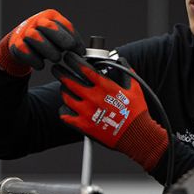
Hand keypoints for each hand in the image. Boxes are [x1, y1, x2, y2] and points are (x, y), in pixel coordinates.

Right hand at [0, 9, 84, 76]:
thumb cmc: (45, 40)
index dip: (74, 38)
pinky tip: (41, 65)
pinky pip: (24, 50)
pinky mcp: (16, 44)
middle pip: (48, 26)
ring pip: (35, 36)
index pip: (65, 25)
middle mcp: (37, 21)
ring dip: (47, 49)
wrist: (20, 42)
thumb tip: (83, 53)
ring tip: (56, 59)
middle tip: (69, 48)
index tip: (80, 51)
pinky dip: (34, 59)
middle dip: (61, 38)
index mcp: (50, 16)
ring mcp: (25, 32)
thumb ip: (70, 41)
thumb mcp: (58, 37)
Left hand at [52, 52, 167, 170]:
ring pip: (66, 97)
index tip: (68, 57)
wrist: (136, 135)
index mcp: (104, 87)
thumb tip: (121, 61)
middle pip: (69, 81)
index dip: (73, 60)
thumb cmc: (136, 113)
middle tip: (57, 69)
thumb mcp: (135, 88)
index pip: (83, 68)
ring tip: (64, 88)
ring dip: (63, 90)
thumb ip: (126, 71)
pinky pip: (65, 116)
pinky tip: (66, 108)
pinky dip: (64, 111)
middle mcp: (93, 97)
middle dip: (60, 72)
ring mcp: (86, 112)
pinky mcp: (83, 125)